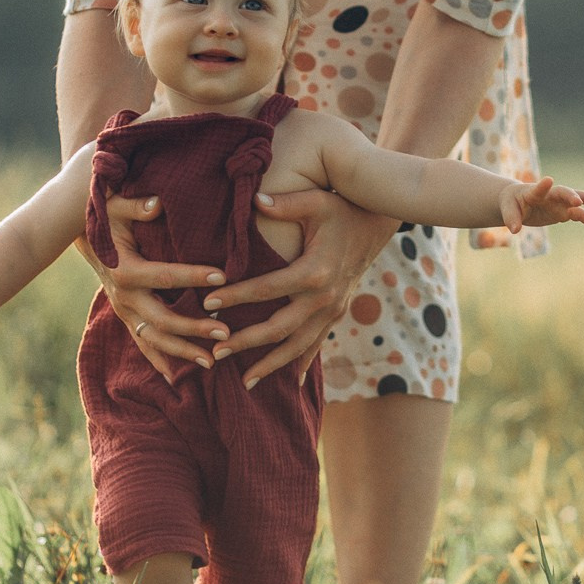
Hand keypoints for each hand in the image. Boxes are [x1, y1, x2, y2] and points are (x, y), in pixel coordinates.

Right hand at [79, 192, 233, 378]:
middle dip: (195, 328)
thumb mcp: (114, 207)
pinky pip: (144, 344)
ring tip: (213, 361)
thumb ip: (134, 206)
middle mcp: (124, 297)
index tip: (223, 276)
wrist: (81, 235)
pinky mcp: (126, 318)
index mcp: (126, 271)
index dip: (194, 276)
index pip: (165, 276)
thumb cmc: (105, 217)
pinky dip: (160, 361)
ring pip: (154, 339)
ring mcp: (124, 311)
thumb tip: (157, 204)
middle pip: (163, 319)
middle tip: (225, 332)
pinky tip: (178, 378)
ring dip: (183, 351)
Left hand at [200, 188, 398, 387]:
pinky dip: (301, 363)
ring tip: (243, 382)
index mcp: (314, 272)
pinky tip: (289, 383)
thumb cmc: (341, 211)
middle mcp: (324, 298)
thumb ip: (287, 204)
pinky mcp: (336, 315)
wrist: (375, 227)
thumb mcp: (317, 202)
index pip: (266, 289)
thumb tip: (256, 200)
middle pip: (279, 328)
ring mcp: (332, 311)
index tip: (208, 304)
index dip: (236, 296)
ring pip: (298, 346)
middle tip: (216, 353)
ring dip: (270, 365)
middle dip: (246, 343)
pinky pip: (316, 345)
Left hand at [500, 177, 583, 232]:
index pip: (538, 189)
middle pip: (561, 192)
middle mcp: (549, 195)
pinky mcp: (563, 212)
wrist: (518, 201)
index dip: (543, 185)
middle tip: (578, 201)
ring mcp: (558, 203)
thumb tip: (515, 230)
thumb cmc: (511, 202)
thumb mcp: (507, 209)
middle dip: (570, 195)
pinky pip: (576, 214)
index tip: (549, 180)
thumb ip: (511, 219)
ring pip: (574, 201)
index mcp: (533, 192)